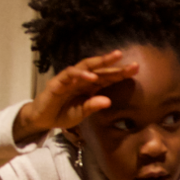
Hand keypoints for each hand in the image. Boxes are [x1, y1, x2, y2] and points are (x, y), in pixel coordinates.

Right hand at [12, 51, 135, 140]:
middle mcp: (81, 79)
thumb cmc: (63, 113)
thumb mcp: (81, 113)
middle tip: (129, 59)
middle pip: (99, 68)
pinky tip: (91, 76)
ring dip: (99, 62)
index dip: (120, 73)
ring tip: (113, 59)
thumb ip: (93, 106)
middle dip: (114, 63)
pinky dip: (80, 74)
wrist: (42, 119)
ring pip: (85, 66)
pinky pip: (69, 75)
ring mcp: (69, 79)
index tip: (136, 69)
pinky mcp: (57, 82)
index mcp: (89, 86)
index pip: (107, 77)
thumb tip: (108, 101)